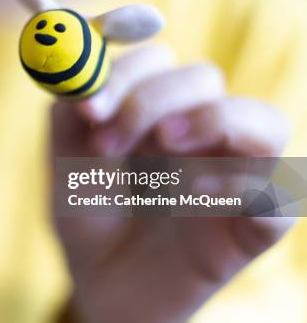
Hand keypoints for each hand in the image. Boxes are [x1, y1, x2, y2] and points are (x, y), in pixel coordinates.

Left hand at [52, 45, 294, 322]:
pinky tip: (190, 194)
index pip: (159, 61)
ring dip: (212, 121)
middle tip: (107, 143)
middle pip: (204, 79)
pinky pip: (278, 189)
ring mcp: (234, 174)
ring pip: (263, 122)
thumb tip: (85, 80)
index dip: (125, 71)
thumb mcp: (66, 161)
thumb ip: (69, 115)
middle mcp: (200, 132)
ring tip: (165, 144)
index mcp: (157, 110)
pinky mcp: (254, 222)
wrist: (104, 284)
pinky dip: (240, 182)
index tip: (88, 107)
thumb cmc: (90, 216)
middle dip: (151, 101)